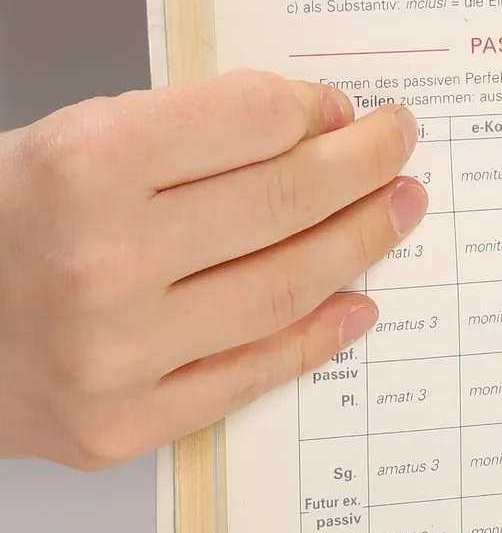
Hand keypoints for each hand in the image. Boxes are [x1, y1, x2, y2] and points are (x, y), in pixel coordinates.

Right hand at [0, 71, 423, 467]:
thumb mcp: (70, 141)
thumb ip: (188, 131)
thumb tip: (314, 124)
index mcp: (84, 168)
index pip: (253, 120)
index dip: (315, 110)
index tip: (346, 109)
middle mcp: (104, 261)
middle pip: (286, 201)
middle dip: (363, 166)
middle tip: (399, 147)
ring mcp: (115, 352)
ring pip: (287, 287)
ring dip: (361, 242)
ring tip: (396, 210)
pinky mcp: (120, 423)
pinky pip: (250, 374)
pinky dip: (318, 335)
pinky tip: (356, 302)